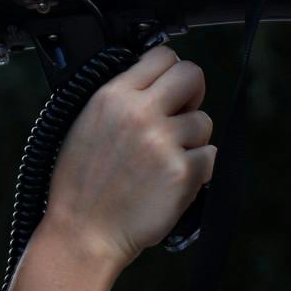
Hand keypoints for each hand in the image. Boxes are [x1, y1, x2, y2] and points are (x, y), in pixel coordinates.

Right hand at [44, 47, 215, 272]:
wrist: (83, 233)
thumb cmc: (80, 186)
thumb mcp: (85, 123)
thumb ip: (120, 99)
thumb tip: (152, 83)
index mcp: (114, 97)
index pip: (163, 56)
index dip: (170, 71)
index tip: (168, 87)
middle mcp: (141, 113)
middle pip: (192, 76)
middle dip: (192, 93)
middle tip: (180, 113)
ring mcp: (163, 142)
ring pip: (204, 121)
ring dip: (191, 139)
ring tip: (164, 159)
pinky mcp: (182, 172)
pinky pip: (210, 156)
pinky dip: (198, 169)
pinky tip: (171, 180)